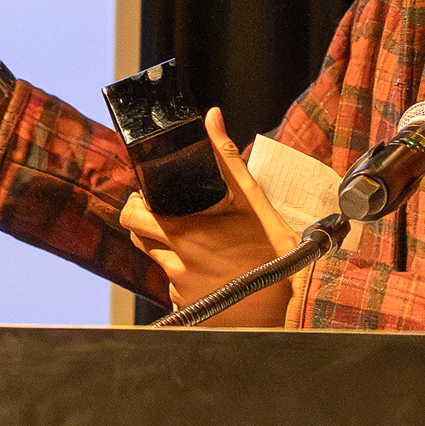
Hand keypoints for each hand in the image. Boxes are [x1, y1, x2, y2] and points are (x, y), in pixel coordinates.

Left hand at [120, 109, 304, 326]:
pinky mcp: (188, 306)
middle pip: (139, 238)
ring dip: (170, 250)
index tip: (148, 199)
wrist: (292, 302)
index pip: (131, 218)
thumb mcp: (253, 199)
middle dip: (149, 224)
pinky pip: (174, 287)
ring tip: (202, 244)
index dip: (136, 205)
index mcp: (185, 234)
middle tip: (173, 216)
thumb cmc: (274, 252)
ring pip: (158, 262)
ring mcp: (180, 289)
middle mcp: (177, 264)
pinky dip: (186, 275)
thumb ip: (226, 157)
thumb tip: (212, 119)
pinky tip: (211, 269)